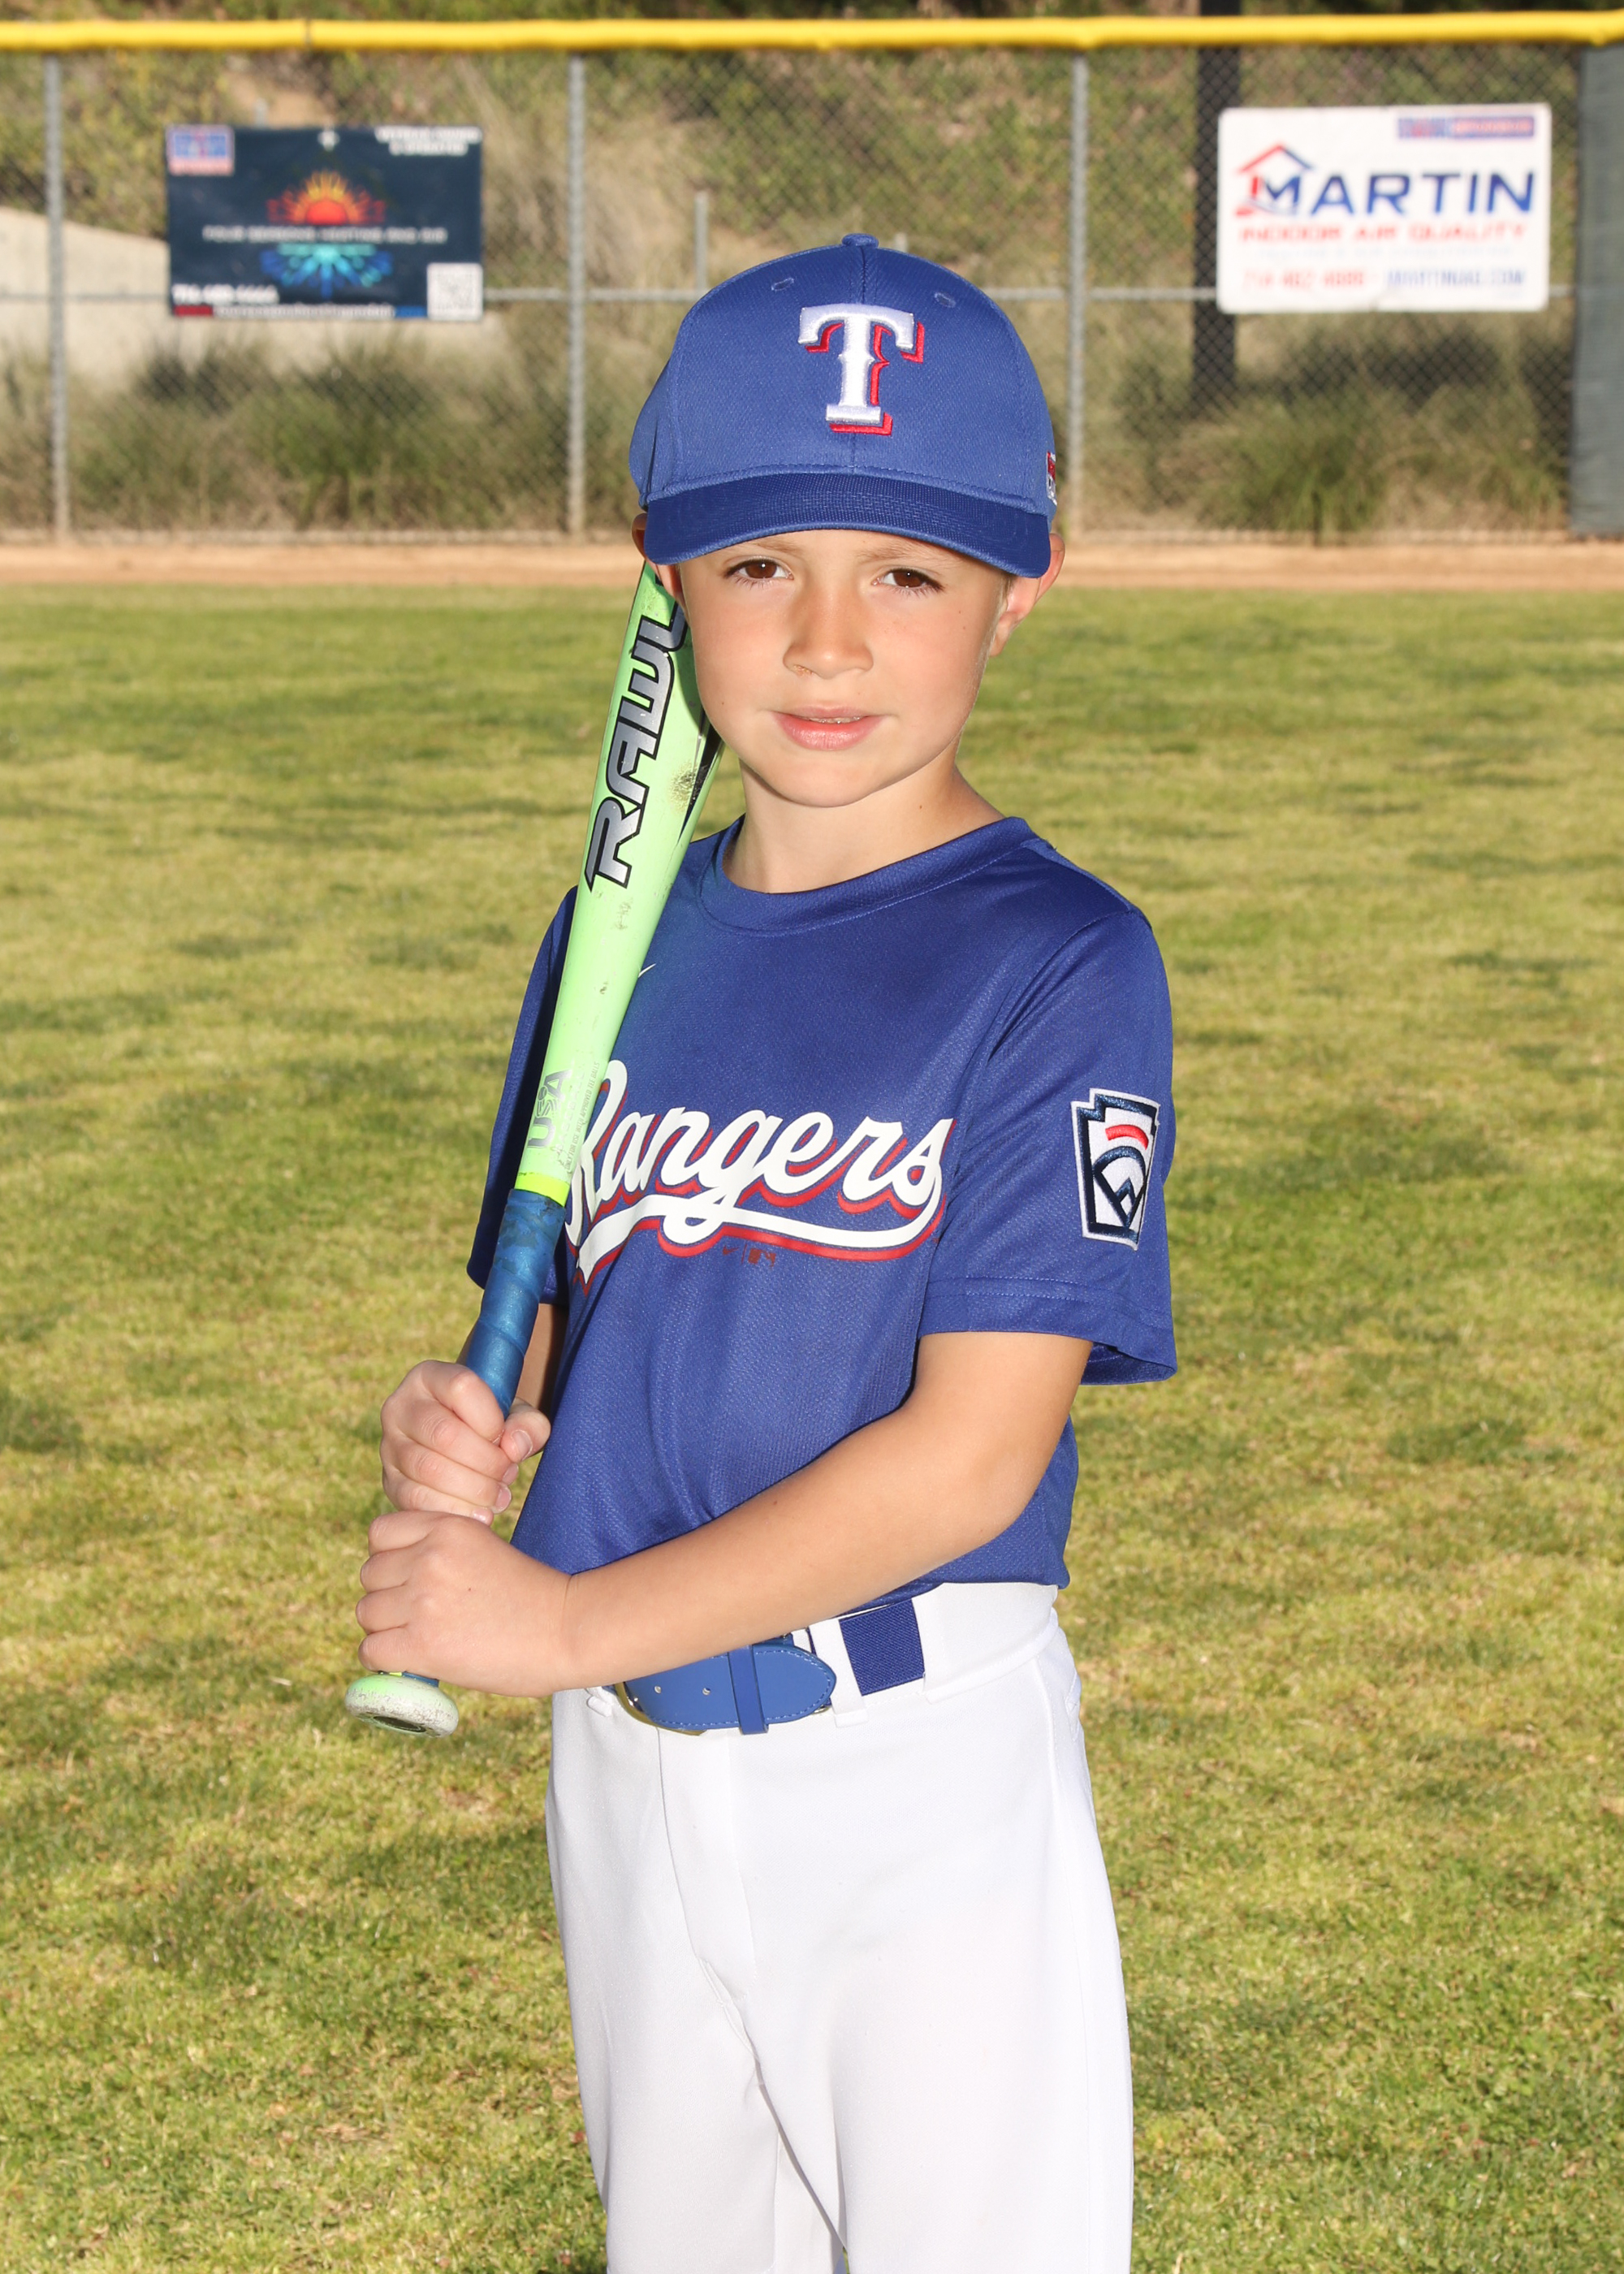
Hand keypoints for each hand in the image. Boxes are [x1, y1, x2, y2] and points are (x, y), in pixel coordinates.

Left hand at [356, 1506, 575, 1694]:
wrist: (567, 1629)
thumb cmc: (532, 1596)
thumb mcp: (484, 1550)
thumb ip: (440, 1552)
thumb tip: (396, 1578)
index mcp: (447, 1528)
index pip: (379, 1534)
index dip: (389, 1558)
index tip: (409, 1578)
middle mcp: (429, 1557)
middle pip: (369, 1576)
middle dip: (387, 1596)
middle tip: (418, 1616)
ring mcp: (423, 1599)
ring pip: (366, 1613)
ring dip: (385, 1629)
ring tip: (418, 1638)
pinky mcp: (423, 1642)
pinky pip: (370, 1650)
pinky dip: (384, 1659)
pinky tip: (409, 1659)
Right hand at [380, 1360, 548, 1522]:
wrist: (463, 1447)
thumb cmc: (491, 1426)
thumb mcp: (516, 1415)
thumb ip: (528, 1425)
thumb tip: (513, 1447)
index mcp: (428, 1377)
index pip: (462, 1387)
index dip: (491, 1419)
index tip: (504, 1438)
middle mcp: (400, 1406)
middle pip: (445, 1434)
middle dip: (487, 1461)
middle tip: (508, 1473)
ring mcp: (389, 1446)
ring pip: (430, 1469)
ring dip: (474, 1489)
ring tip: (497, 1495)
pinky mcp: (390, 1482)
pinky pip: (417, 1500)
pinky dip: (455, 1510)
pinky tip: (479, 1513)